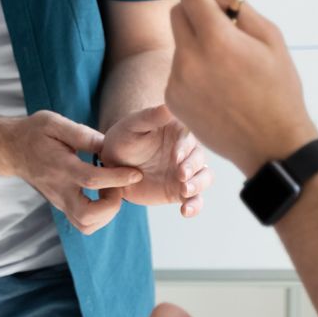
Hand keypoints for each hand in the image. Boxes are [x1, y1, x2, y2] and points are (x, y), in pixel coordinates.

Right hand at [5, 111, 143, 234]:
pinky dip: (99, 217)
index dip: (117, 178)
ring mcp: (59, 201)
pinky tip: (102, 196)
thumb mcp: (55, 123)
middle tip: (117, 187)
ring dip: (107, 214)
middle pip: (87, 216)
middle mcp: (59, 190)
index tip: (135, 173)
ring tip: (111, 191)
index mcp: (60, 167)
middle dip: (112, 206)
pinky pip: (84, 223)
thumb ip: (82, 134)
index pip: (91, 180)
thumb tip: (108, 145)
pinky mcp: (61, 206)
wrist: (11, 149)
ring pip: (86, 225)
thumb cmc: (34, 133)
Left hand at [98, 105, 212, 216]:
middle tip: (180, 175)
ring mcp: (186, 172)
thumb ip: (151, 116)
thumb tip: (170, 105)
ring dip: (198, 185)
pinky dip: (195, 206)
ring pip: (204, 178)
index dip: (185, 147)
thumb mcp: (133, 125)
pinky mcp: (181, 191)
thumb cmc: (123, 138)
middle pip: (200, 159)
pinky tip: (185, 211)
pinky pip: (195, 200)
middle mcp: (187, 152)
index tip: (175, 156)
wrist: (113, 164)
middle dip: (193, 168)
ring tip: (184, 191)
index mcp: (179, 132)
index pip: (190, 138)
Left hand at [166, 0, 317, 173]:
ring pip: (178, 42)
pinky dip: (192, 67)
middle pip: (177, 13)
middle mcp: (189, 60)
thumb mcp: (268, 37)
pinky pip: (176, 69)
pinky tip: (217, 85)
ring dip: (196, 41)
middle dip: (197, 11)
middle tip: (226, 26)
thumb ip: (233, 0)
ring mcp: (176, 82)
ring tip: (227, 64)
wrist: (272, 146)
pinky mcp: (171, 99)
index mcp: (217, 40)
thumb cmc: (278, 88)